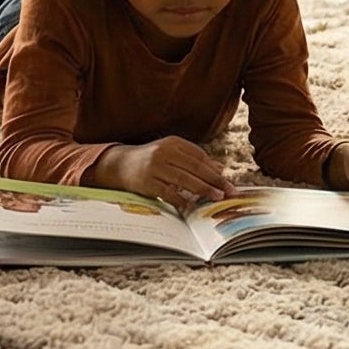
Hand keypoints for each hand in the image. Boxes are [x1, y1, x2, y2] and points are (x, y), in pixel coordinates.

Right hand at [104, 137, 233, 209]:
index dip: (214, 170)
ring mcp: (154, 167)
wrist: (120, 165)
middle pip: (195, 167)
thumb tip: (220, 168)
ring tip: (217, 197)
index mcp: (172, 143)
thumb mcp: (171, 154)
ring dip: (203, 189)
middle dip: (214, 180)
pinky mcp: (146, 182)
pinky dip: (181, 199)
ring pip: (184, 179)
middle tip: (228, 191)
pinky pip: (168, 192)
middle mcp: (163, 152)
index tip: (228, 181)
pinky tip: (191, 205)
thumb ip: (194, 159)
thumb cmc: (151, 160)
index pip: (199, 156)